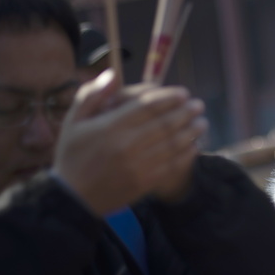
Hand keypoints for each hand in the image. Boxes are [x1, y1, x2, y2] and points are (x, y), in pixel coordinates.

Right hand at [53, 69, 208, 215]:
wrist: (71, 199)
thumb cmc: (72, 155)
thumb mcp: (73, 121)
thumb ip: (91, 95)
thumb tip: (112, 74)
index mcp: (111, 126)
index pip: (148, 106)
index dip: (169, 97)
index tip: (183, 93)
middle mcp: (128, 144)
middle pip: (165, 123)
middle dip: (186, 112)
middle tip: (198, 105)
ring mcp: (138, 165)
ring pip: (173, 143)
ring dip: (191, 131)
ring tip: (202, 122)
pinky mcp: (145, 182)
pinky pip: (172, 164)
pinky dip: (186, 154)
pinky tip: (193, 146)